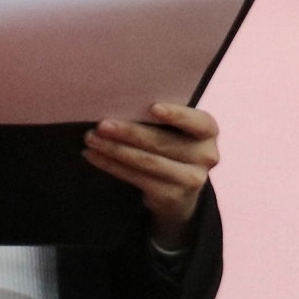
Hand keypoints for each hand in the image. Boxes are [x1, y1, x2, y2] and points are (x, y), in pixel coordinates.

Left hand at [85, 104, 219, 248]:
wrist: (179, 192)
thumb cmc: (170, 145)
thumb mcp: (174, 131)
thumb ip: (158, 117)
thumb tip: (119, 101)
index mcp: (208, 132)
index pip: (198, 122)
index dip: (177, 115)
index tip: (153, 108)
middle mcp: (206, 156)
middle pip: (162, 142)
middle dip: (128, 132)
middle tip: (101, 125)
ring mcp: (191, 179)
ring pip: (147, 161)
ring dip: (114, 149)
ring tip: (91, 139)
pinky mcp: (172, 196)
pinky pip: (137, 177)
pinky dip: (111, 165)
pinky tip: (94, 156)